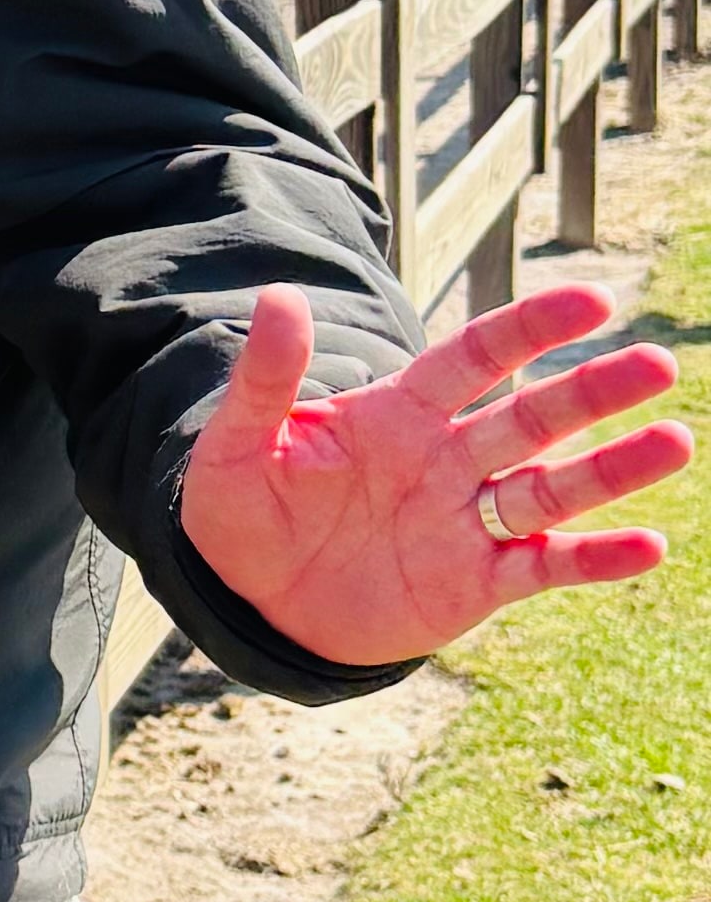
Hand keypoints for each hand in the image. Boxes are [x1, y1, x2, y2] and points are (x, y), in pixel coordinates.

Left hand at [179, 278, 688, 665]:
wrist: (251, 604)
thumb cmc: (243, 515)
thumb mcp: (236, 447)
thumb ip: (265, 379)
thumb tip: (280, 297)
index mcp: (397, 414)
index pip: (474, 358)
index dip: (530, 329)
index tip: (591, 300)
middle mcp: (446, 459)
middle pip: (532, 417)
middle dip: (593, 391)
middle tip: (659, 364)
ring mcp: (466, 520)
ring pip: (552, 487)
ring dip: (612, 468)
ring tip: (676, 441)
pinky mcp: (476, 582)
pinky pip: (544, 565)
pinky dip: (595, 558)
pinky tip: (649, 545)